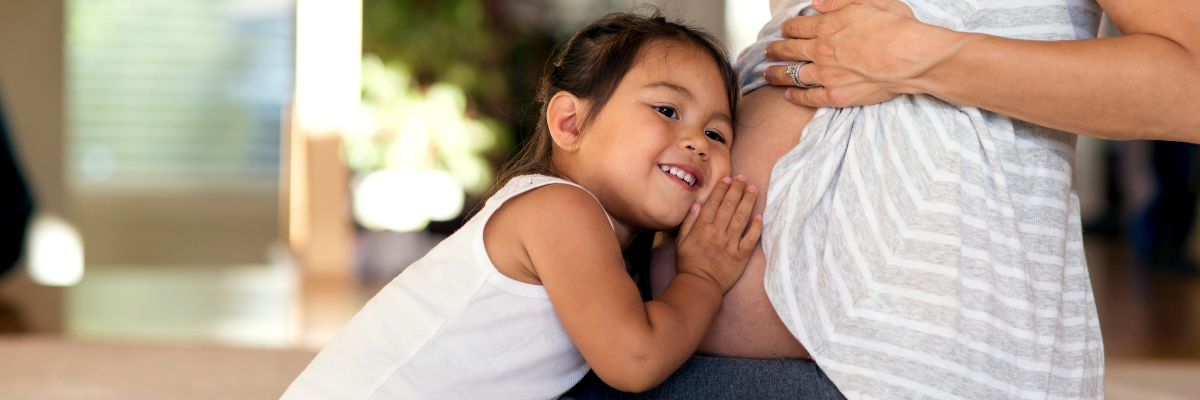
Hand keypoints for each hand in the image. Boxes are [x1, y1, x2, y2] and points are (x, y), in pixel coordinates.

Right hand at [674, 176, 761, 292]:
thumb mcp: (681, 241)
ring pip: (742, 218)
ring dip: (748, 201)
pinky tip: (760, 216)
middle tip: (743, 178)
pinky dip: (756, 227)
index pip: (714, 203)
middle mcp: (717, 233)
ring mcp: (730, 244)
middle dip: (736, 189)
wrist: (699, 285)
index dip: (721, 188)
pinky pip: (751, 238)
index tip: (727, 178)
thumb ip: (689, 222)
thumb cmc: (688, 263)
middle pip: (729, 206)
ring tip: (753, 189)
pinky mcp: (741, 255)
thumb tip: (697, 204)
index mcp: (702, 228)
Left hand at [763, 0, 955, 107]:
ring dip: (776, 73)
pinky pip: (808, 97)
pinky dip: (795, 96)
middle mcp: (821, 51)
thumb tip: (817, 2)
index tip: (784, 30)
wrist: (912, 58)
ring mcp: (826, 75)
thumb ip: (838, 1)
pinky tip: (788, 95)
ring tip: (768, 73)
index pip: (797, 27)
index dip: (788, 28)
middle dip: (775, 50)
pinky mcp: (835, 96)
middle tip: (769, 51)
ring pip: (791, 75)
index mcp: (827, 27)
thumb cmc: (897, 28)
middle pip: (789, 50)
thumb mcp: (869, 1)